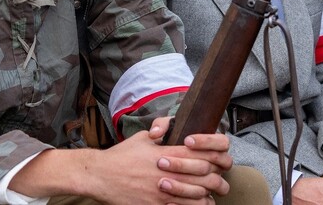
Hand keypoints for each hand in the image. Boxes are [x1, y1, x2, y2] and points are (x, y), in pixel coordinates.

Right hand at [9, 116, 230, 203]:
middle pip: (205, 174)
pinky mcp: (156, 204)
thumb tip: (169, 125)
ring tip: (215, 191)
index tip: (218, 156)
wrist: (100, 175)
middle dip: (217, 175)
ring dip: (209, 192)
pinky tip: (201, 203)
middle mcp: (169, 171)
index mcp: (168, 152)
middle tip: (222, 175)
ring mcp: (163, 190)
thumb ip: (160, 128)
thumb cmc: (122, 155)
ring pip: (198, 193)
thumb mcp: (142, 136)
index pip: (202, 153)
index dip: (215, 155)